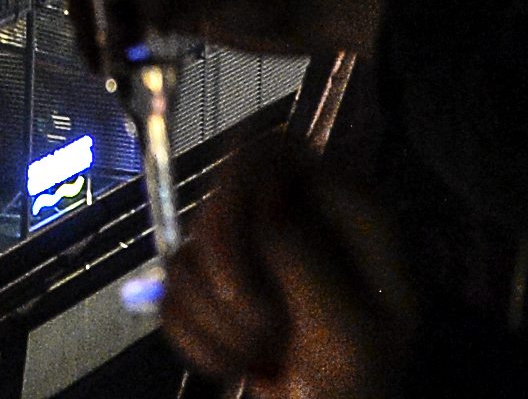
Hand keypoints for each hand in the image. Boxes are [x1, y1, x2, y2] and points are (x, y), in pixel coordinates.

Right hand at [72, 0, 348, 68]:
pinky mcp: (179, 5)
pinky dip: (128, 41)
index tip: (80, 24)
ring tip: (103, 67)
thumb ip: (170, 4)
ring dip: (106, 33)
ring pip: (119, 3)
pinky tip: (126, 65)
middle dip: (90, 16)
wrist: (301, 12)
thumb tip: (128, 18)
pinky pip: (139, 20)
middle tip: (90, 56)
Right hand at [152, 130, 413, 398]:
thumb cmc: (356, 389)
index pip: (275, 152)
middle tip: (258, 327)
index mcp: (346, 211)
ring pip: (189, 248)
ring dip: (216, 317)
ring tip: (262, 355)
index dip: (249, 193)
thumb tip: (263, 209)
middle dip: (227, 269)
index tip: (253, 250)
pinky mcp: (212, 288)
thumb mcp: (350, 336)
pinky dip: (196, 336)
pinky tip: (236, 364)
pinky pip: (171, 291)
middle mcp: (295, 217)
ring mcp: (250, 252)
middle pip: (220, 194)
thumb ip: (309, 265)